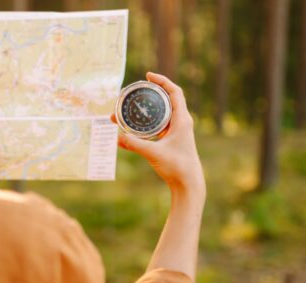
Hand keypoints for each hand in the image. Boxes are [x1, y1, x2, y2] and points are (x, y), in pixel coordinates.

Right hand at [111, 72, 204, 197]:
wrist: (188, 183)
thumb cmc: (177, 167)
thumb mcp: (154, 154)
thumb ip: (135, 145)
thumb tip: (117, 137)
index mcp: (182, 120)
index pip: (174, 92)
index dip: (162, 81)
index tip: (148, 76)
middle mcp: (181, 122)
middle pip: (167, 99)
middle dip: (151, 93)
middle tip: (135, 91)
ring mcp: (177, 130)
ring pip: (162, 112)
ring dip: (148, 108)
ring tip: (131, 107)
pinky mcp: (172, 139)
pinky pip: (160, 124)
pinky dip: (148, 121)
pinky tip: (134, 126)